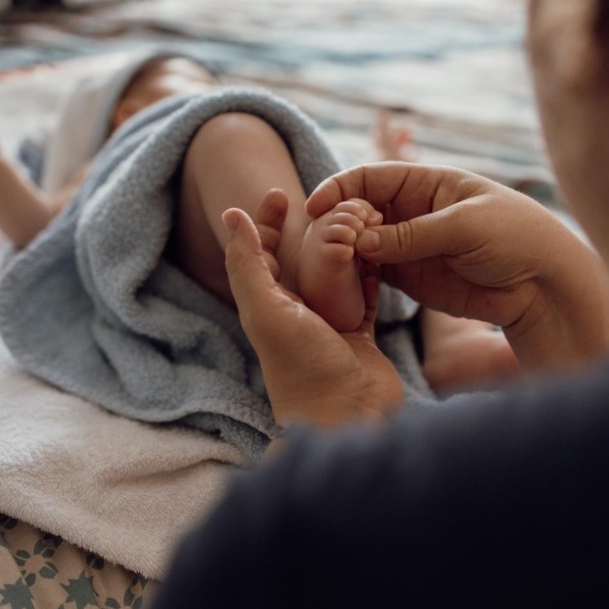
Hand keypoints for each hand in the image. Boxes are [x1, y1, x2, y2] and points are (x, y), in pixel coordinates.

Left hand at [223, 189, 403, 428]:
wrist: (346, 414)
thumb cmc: (302, 366)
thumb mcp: (266, 310)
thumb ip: (247, 264)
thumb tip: (231, 216)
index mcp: (268, 307)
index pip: (260, 254)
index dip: (264, 223)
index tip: (279, 193)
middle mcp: (296, 315)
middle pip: (298, 261)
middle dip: (308, 228)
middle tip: (325, 198)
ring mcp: (329, 326)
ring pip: (334, 275)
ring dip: (342, 246)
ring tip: (356, 216)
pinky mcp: (360, 337)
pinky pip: (366, 296)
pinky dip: (371, 273)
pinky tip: (378, 250)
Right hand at [307, 163, 608, 369]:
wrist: (542, 285)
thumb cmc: (515, 239)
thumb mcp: (465, 227)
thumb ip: (413, 234)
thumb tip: (362, 241)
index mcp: (427, 183)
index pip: (371, 177)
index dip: (339, 188)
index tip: (315, 206)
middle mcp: (413, 211)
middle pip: (358, 208)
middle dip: (335, 220)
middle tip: (321, 241)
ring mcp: (409, 245)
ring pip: (360, 242)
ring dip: (341, 250)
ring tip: (327, 263)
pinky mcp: (410, 278)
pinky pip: (373, 272)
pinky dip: (354, 275)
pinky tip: (343, 281)